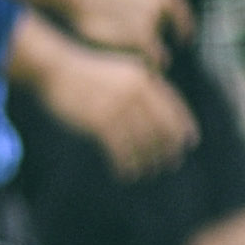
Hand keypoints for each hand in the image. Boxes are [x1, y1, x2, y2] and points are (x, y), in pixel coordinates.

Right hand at [44, 43, 197, 177]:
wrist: (55, 69)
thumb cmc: (86, 74)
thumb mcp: (120, 71)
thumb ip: (140, 87)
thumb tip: (158, 115)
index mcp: (144, 79)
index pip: (173, 107)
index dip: (184, 127)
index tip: (189, 144)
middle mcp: (136, 92)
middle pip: (162, 129)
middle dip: (168, 150)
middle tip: (167, 165)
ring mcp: (119, 106)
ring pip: (142, 143)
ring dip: (146, 163)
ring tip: (144, 174)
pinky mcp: (100, 121)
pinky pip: (120, 151)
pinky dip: (125, 166)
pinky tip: (124, 174)